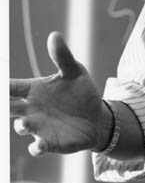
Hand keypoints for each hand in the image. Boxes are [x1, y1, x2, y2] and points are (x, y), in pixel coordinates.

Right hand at [10, 32, 106, 155]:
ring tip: (25, 123)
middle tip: (2, 106)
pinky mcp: (50, 142)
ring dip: (21, 125)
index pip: (11, 87)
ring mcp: (38, 127)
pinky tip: (39, 145)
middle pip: (8, 108)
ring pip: (22, 126)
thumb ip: (62, 56)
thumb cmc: (82, 92)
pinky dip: (36, 147)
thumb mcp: (75, 71)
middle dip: (1, 107)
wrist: (97, 117)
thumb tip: (54, 35)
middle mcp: (31, 109)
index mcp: (34, 90)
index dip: (1, 86)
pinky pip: (38, 147)